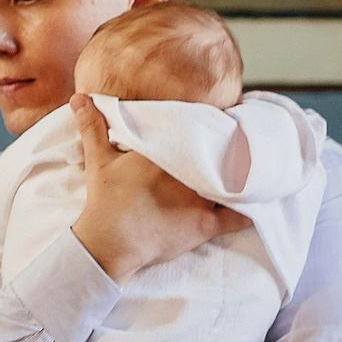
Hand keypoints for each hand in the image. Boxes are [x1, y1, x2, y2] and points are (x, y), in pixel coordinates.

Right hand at [67, 94, 252, 283]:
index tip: (227, 118)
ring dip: (246, 176)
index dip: (214, 126)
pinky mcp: (204, 224)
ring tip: (260, 167)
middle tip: (248, 139)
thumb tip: (80, 97)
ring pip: (233, 182)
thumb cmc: (104, 202)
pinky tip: (262, 203)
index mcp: (166, 154)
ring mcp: (198, 199)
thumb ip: (92, 127)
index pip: (198, 134)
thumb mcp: (97, 160)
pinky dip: (251, 211)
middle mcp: (187, 173)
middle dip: (235, 147)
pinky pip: (237, 218)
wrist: (107, 243)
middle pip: (221, 155)